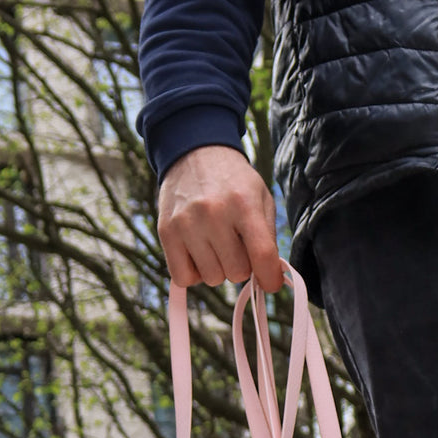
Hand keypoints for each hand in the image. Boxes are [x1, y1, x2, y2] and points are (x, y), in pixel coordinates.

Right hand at [158, 144, 282, 292]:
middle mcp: (214, 213)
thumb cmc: (233, 182)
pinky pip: (184, 278)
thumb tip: (269, 277)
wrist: (194, 154)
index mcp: (244, 203)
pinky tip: (198, 253)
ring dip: (217, 268)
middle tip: (235, 246)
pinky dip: (194, 273)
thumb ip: (268, 237)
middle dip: (240, 265)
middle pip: (236, 273)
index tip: (270, 283)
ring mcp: (187, 224)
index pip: (262, 255)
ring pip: (212, 278)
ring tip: (215, 244)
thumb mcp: (260, 197)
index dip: (269, 278)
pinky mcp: (167, 233)